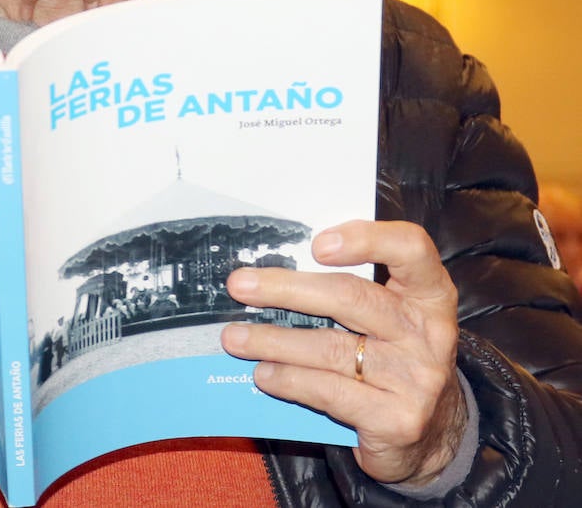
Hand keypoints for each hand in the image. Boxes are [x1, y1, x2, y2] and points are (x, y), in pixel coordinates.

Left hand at [220, 220, 464, 485]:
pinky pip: (329, 391)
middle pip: (351, 297)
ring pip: (330, 348)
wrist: (436, 431)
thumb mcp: (391, 315)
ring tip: (235, 338)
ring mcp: (417, 378)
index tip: (316, 245)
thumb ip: (352, 288)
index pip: (411, 248)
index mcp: (430, 294)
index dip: (365, 239)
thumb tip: (271, 273)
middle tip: (240, 286)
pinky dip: (289, 379)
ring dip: (273, 340)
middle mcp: (429, 332)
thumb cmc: (396, 355)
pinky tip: (264, 374)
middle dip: (286, 289)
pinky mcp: (398, 420)